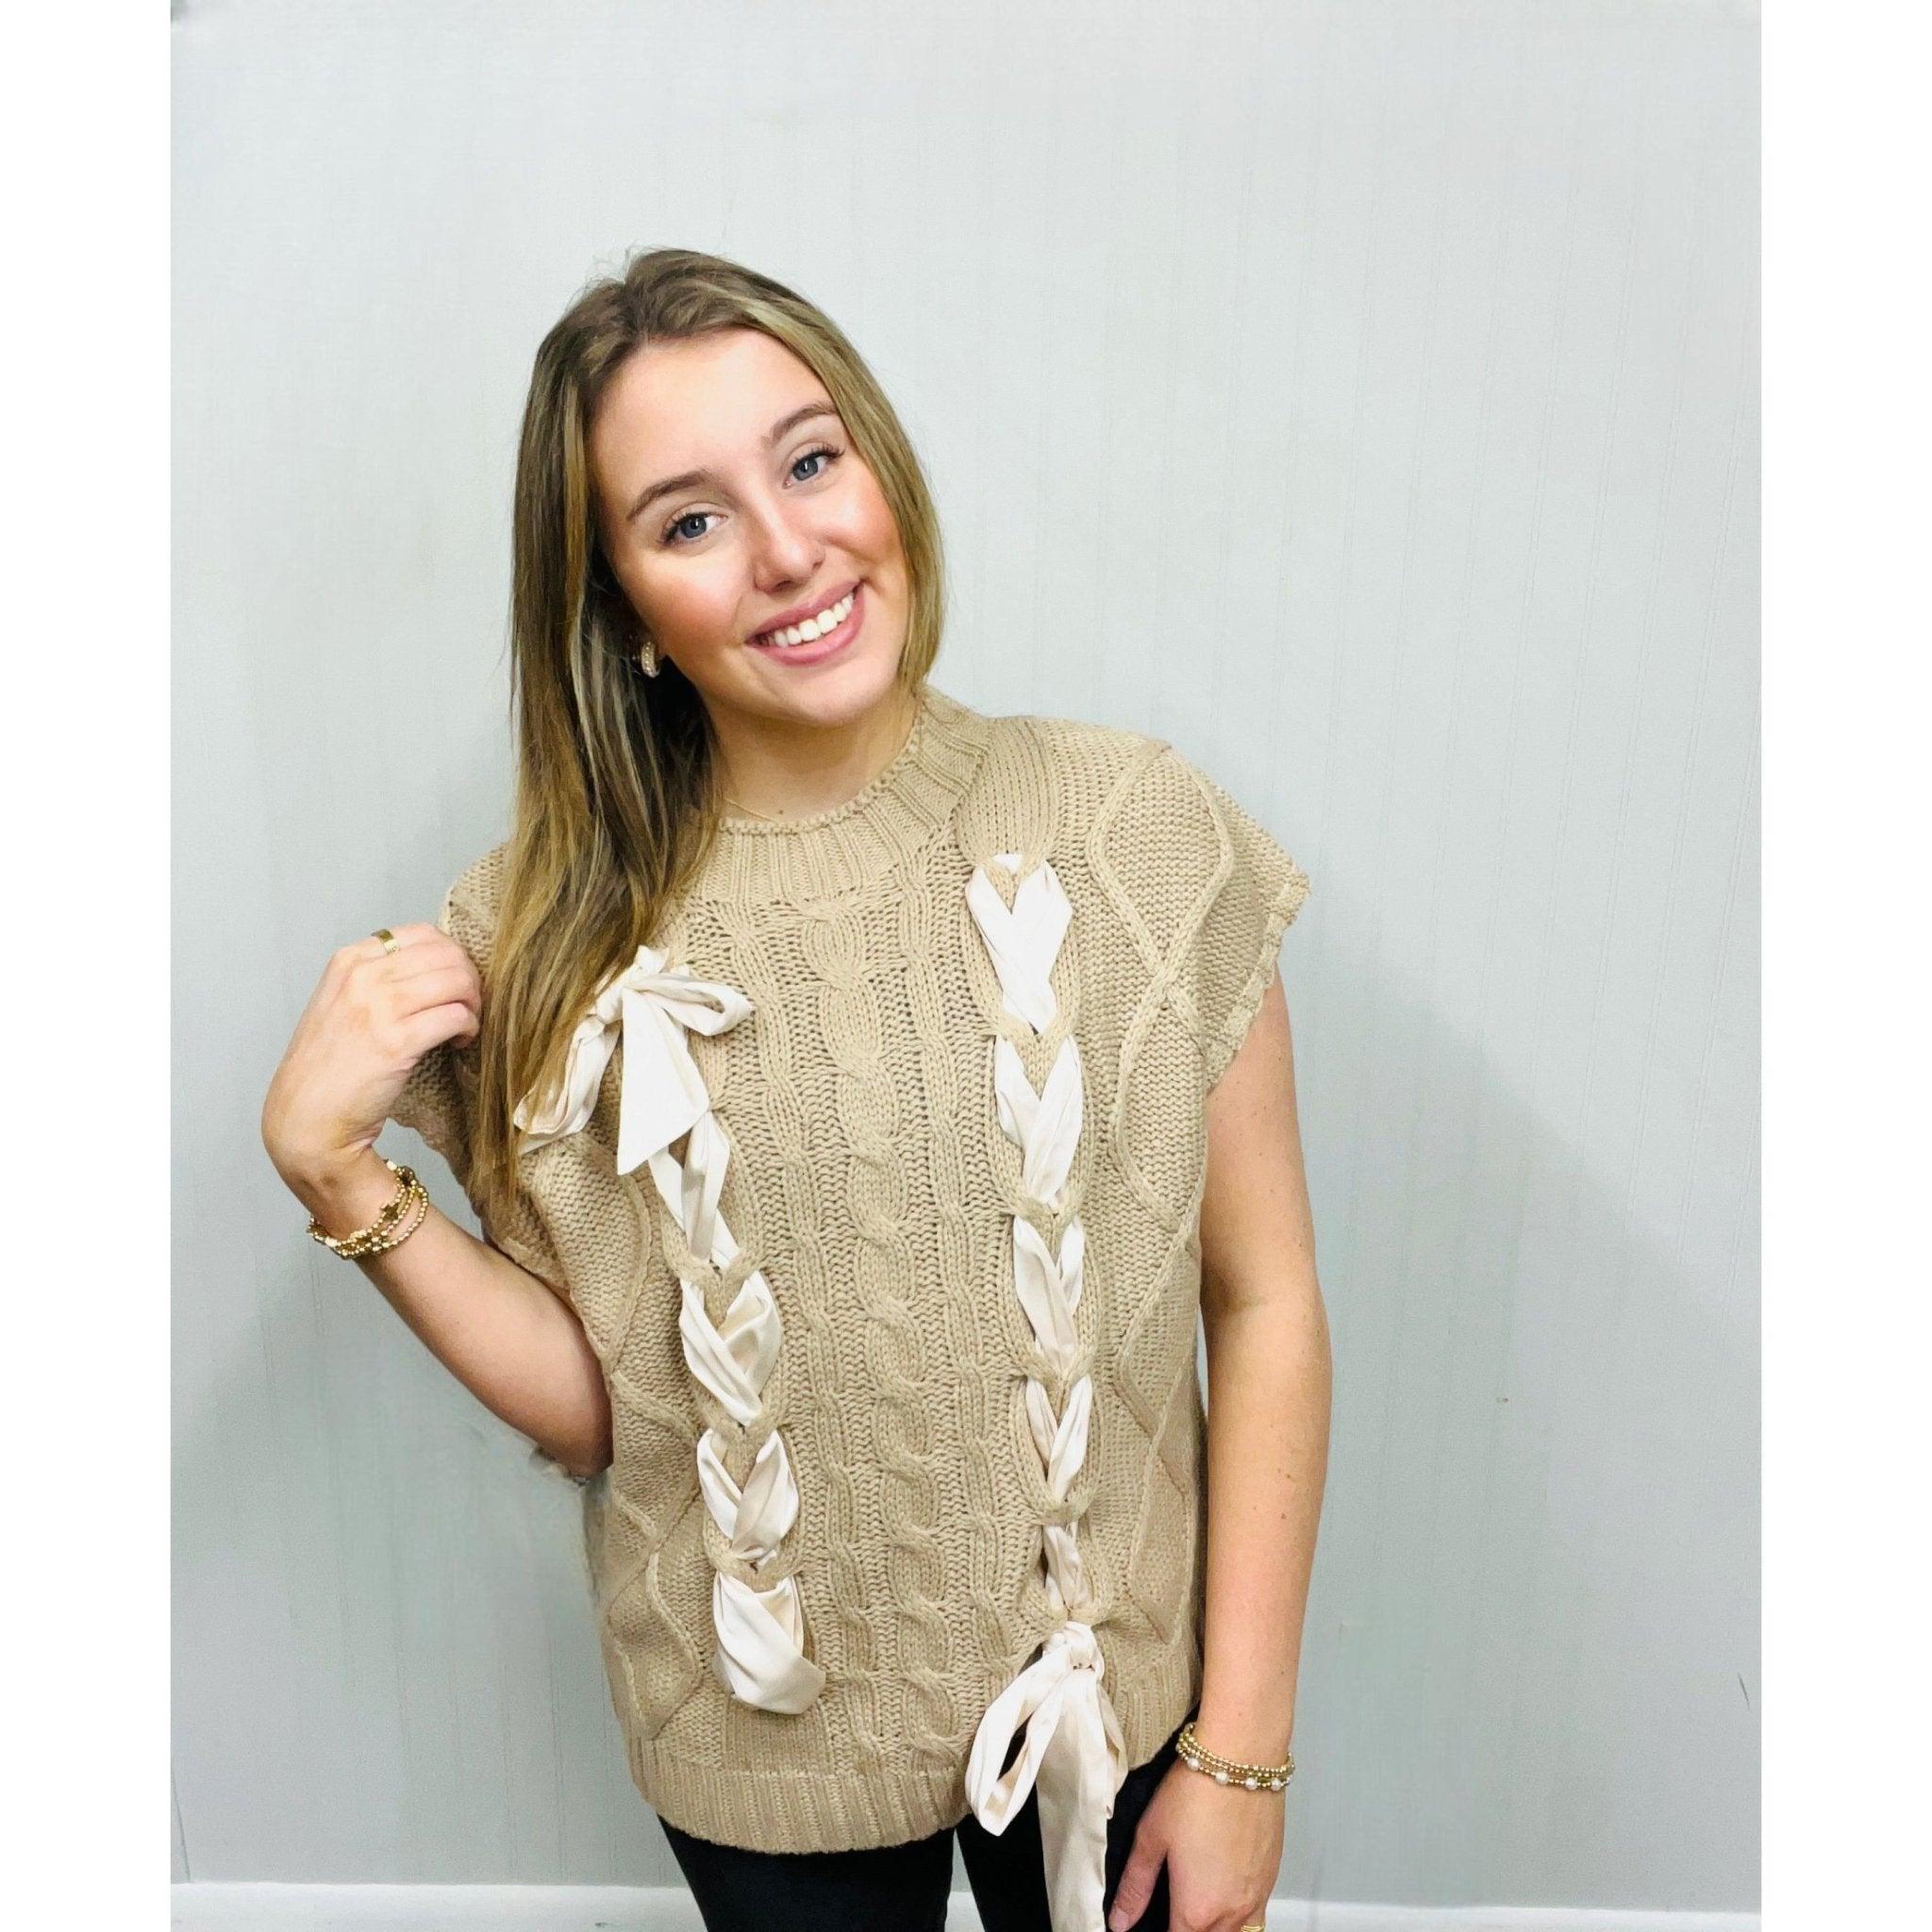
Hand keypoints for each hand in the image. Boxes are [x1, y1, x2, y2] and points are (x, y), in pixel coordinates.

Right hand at [262, 923, 480, 1194]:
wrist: (306, 1119)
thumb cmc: (328, 1067)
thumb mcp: (342, 1004)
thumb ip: (378, 979)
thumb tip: (437, 967)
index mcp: (348, 961)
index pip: (421, 934)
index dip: (450, 956)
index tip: (454, 981)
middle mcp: (361, 976)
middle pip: (446, 954)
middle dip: (469, 978)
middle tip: (469, 1005)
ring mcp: (378, 1007)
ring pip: (457, 980)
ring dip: (473, 1003)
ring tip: (464, 1026)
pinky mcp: (397, 1042)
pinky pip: (456, 1016)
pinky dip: (469, 1028)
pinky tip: (460, 1042)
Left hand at [1108, 1761, 1283, 1931]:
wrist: (1241, 1758)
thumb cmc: (1195, 1791)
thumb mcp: (1151, 1836)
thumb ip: (1135, 1886)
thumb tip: (1121, 1919)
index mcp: (1197, 1909)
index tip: (1156, 1918)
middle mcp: (1232, 1911)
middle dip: (1191, 1928)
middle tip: (1177, 1903)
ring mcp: (1257, 1895)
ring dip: (1219, 1926)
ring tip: (1200, 1900)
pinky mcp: (1273, 1876)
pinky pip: (1258, 1911)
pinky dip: (1241, 1911)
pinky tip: (1226, 1884)